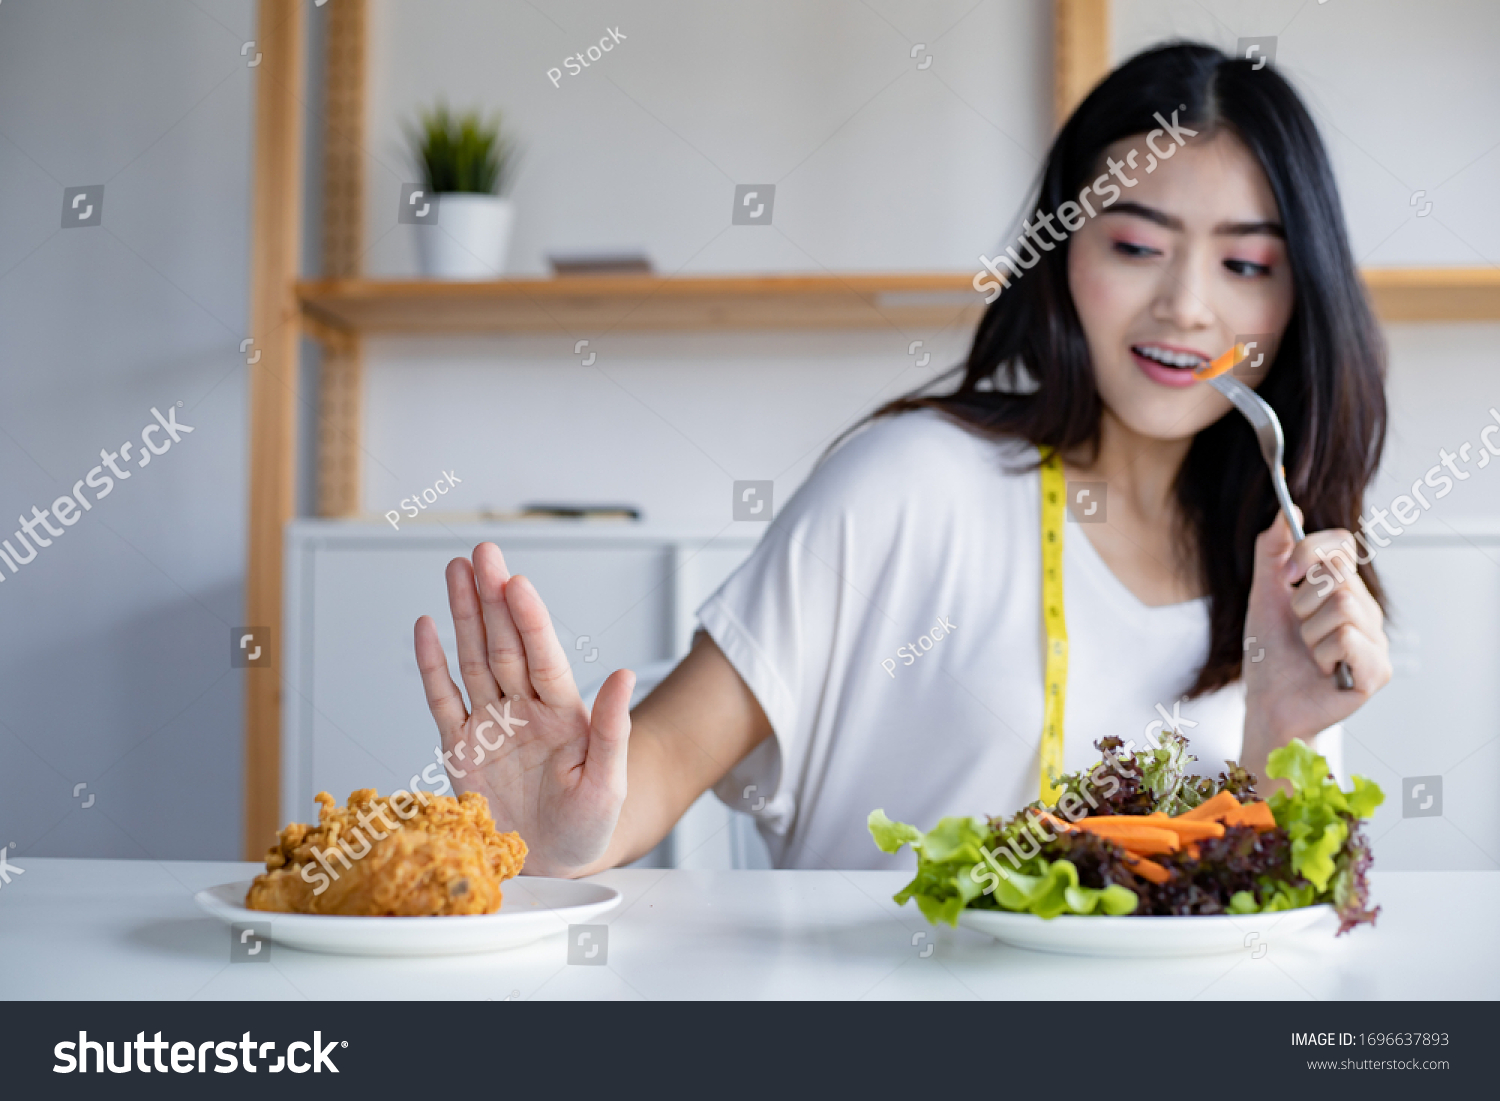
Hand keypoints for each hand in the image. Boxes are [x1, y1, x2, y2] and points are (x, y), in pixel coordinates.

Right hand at [414, 543, 635, 876]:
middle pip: (505, 644)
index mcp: (562, 713)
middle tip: (483, 552)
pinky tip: (426, 626)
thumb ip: (612, 729)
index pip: (543, 656)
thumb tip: (627, 675)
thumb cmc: (590, 822)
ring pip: (473, 659)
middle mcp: (524, 708)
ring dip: (463, 615)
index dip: (529, 619)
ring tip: (456, 568)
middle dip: (492, 598)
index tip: (517, 581)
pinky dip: (432, 665)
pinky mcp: (459, 747)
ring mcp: (490, 724)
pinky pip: (443, 699)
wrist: (556, 862)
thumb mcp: (609, 782)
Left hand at [1241, 511, 1391, 778]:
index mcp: (1342, 590)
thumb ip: (1273, 553)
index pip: (1341, 544)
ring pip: (1343, 607)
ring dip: (1309, 634)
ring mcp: (1376, 641)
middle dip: (1301, 602)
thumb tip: (1287, 511)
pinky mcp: (1378, 670)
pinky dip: (1323, 655)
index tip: (1285, 575)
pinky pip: (1348, 639)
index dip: (1310, 551)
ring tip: (1310, 654)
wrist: (1267, 704)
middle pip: (1338, 576)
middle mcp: (1365, 612)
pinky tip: (1324, 671)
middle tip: (1298, 628)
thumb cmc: (1269, 655)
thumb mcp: (1263, 597)